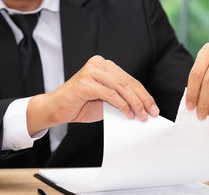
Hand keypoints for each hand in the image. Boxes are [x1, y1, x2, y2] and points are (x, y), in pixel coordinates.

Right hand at [26, 55, 159, 135]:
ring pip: (121, 88)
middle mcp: (98, 64)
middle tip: (151, 112)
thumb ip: (120, 99)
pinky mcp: (86, 82)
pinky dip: (122, 105)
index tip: (153, 106)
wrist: (56, 109)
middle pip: (127, 82)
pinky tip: (129, 114)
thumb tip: (141, 108)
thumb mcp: (104, 101)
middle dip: (142, 99)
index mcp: (103, 65)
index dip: (143, 94)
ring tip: (142, 116)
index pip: (129, 79)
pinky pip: (110, 94)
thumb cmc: (78, 105)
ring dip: (135, 104)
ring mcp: (91, 72)